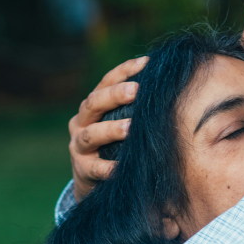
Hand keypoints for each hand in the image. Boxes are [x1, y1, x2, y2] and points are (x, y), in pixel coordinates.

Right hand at [67, 56, 147, 200]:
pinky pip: (95, 168)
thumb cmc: (111, 145)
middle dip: (115, 95)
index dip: (124, 71)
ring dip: (112, 129)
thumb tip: (164, 82)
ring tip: (131, 128)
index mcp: (91, 107)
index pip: (105, 83)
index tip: (146, 63)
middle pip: (94, 103)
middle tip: (137, 90)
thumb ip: (132, 107)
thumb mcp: (116, 122)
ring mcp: (79, 146)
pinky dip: (108, 168)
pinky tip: (122, 167)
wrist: (90, 180)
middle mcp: (81, 122)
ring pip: (92, 134)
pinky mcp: (82, 170)